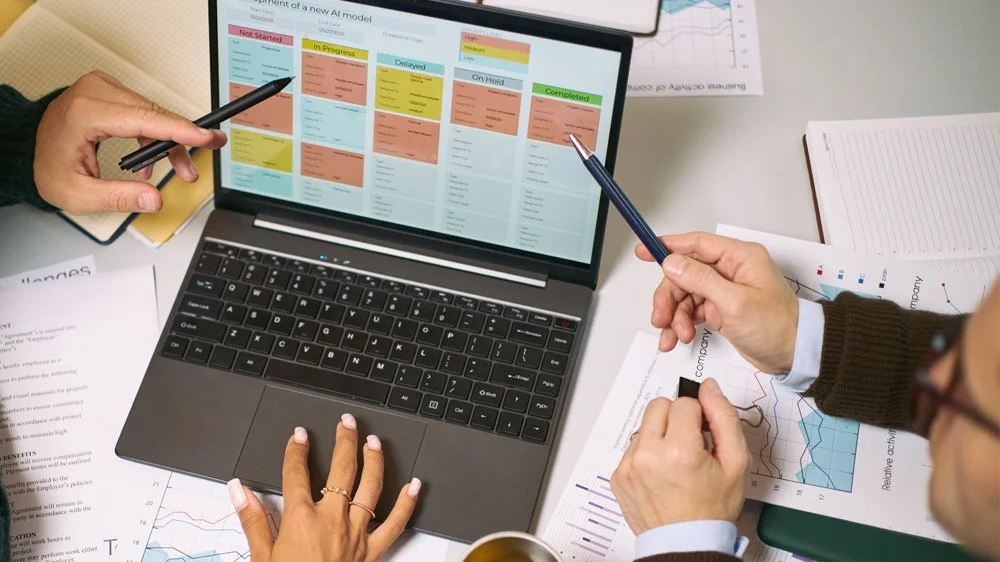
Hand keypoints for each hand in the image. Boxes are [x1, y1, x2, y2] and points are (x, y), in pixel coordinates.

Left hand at [34, 70, 226, 213]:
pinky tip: (152, 158)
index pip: (142, 118)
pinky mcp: (110, 91)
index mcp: (83, 113)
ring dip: (168, 142)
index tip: (206, 137)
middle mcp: (93, 92)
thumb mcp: (78, 195)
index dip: (179, 130)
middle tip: (197, 166)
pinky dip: (155, 134)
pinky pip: (145, 111)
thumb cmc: (50, 168)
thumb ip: (118, 198)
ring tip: (179, 169)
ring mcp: (102, 88)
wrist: (31, 150)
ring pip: (154, 113)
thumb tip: (154, 199)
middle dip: (179, 144)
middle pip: (153, 116)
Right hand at [229, 414, 420, 561]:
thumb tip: (238, 489)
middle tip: (347, 422)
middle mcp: (331, 520)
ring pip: (370, 488)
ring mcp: (355, 533)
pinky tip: (415, 485)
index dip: (297, 451)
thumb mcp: (261, 556)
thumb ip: (252, 519)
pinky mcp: (371, 550)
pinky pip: (394, 523)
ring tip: (374, 442)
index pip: (297, 474)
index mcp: (301, 519)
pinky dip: (407, 503)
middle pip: (342, 470)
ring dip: (374, 461)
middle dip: (344, 441)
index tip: (299, 436)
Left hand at [611, 378, 748, 533]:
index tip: (703, 435)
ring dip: (659, 436)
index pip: (684, 403)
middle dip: (676, 418)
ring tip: (675, 463)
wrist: (685, 544)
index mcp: (679, 452)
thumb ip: (724, 418)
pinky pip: (632, 448)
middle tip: (688, 444)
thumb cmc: (712, 509)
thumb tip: (709, 388)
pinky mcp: (618, 476)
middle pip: (658, 406)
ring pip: (644, 426)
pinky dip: (646, 454)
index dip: (699, 417)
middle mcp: (648, 456)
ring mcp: (629, 467)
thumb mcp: (735, 464)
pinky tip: (661, 474)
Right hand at [637, 232, 798, 373]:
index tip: (644, 250)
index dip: (668, 246)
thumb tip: (672, 262)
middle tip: (661, 317)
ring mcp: (724, 290)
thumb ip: (700, 280)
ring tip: (675, 336)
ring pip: (685, 295)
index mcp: (739, 258)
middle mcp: (730, 270)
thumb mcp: (735, 302)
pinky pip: (692, 311)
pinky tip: (678, 338)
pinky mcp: (721, 309)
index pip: (696, 244)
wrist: (795, 354)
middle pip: (684, 274)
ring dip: (674, 316)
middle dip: (669, 297)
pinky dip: (681, 324)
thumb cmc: (777, 326)